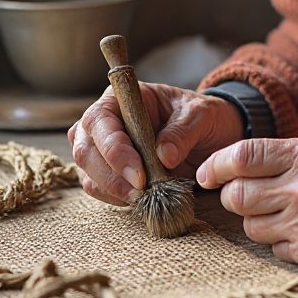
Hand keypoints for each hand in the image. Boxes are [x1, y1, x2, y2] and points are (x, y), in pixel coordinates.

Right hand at [68, 84, 243, 205]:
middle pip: (85, 149)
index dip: (114, 149)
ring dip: (112, 190)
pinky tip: (140, 200)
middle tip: (141, 192)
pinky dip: (116, 198)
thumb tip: (164, 156)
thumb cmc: (202, 116)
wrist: (212, 136)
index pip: (100, 120)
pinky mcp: (110, 172)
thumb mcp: (201, 115)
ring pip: (87, 172)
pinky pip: (99, 189)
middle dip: (110, 176)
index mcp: (122, 97)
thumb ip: (183, 131)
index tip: (140, 175)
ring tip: (144, 198)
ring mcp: (103, 148)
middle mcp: (106, 121)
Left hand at [196, 136, 297, 272]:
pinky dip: (281, 244)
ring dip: (258, 223)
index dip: (216, 166)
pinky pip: (273, 250)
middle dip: (234, 198)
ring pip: (250, 227)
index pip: (242, 156)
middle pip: (236, 196)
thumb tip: (232, 169)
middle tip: (247, 197)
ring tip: (287, 215)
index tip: (205, 174)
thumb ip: (281, 158)